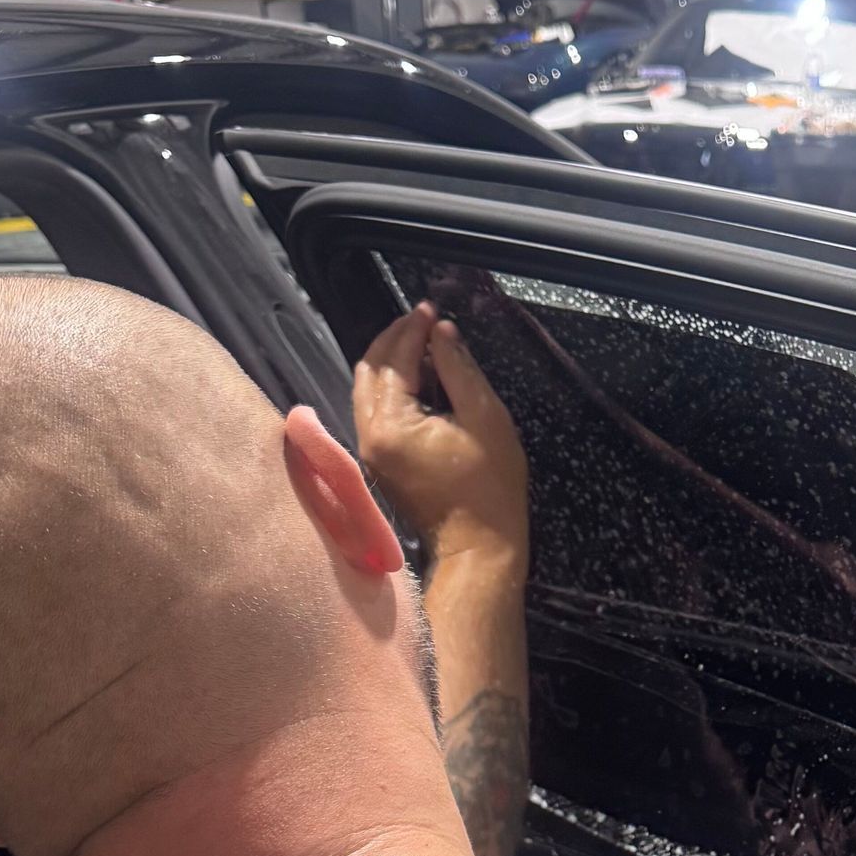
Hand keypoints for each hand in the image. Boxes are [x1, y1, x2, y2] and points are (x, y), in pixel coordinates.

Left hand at [352, 303, 528, 566]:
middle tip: (423, 320)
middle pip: (369, 369)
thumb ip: (460, 369)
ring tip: (421, 342)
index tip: (432, 309)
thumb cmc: (490, 488)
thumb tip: (442, 332)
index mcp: (392, 425)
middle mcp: (369, 435)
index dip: (413, 328)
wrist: (478, 547)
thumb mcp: (485, 419)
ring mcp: (369, 450)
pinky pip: (373, 409)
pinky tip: (417, 375)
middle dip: (393, 338)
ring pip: (366, 388)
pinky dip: (390, 385)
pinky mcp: (377, 460)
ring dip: (389, 360)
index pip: (394, 360)